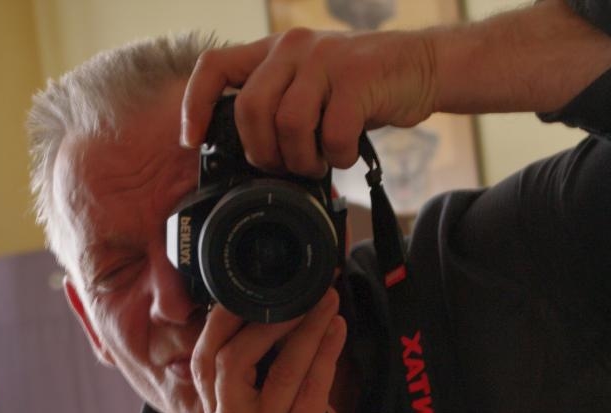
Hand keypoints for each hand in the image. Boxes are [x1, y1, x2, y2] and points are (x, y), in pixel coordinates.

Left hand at [181, 28, 435, 175]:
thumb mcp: (310, 90)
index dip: (195, 106)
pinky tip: (346, 153)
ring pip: (289, 124)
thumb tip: (250, 159)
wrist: (419, 67)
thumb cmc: (359, 90)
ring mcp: (325, 59)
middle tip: (284, 167)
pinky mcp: (357, 77)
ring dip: (302, 159)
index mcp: (273, 51)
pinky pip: (332, 132)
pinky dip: (338, 156)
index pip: (214, 67)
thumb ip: (278, 110)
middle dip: (264, 152)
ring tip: (318, 164)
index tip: (191, 141)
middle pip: (252, 109)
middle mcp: (293, 47)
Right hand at [190, 288, 361, 412]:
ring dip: (307, 329)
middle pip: (230, 359)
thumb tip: (280, 313)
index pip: (202, 360)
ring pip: (281, 369)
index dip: (222, 320)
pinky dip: (327, 352)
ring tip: (327, 302)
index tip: (252, 290)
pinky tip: (338, 330)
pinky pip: (312, 386)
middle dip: (266, 319)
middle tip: (299, 293)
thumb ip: (261, 376)